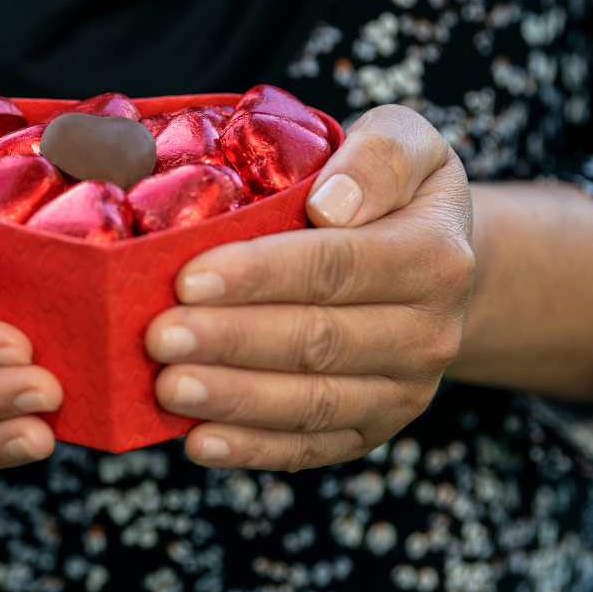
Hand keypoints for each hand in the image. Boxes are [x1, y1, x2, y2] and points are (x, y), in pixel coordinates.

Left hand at [146, 104, 473, 471]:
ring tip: (166, 388)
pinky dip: (252, 449)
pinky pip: (311, 446)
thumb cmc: (391, 192)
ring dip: (234, 399)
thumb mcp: (406, 143)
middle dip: (230, 341)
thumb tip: (331, 204)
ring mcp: (401, 390)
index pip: (335, 266)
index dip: (261, 275)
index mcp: (433, 256)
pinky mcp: (371, 429)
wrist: (436, 262)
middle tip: (156, 337)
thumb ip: (379, 155)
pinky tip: (197, 440)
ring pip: (312, 403)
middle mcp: (428, 333)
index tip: (189, 278)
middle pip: (317, 341)